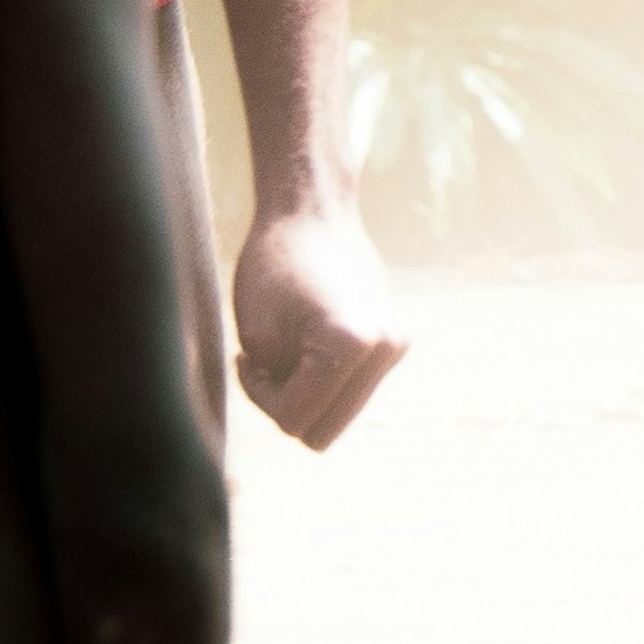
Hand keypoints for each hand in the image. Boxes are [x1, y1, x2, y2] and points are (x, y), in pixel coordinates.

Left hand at [233, 201, 407, 450]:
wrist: (313, 213)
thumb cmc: (273, 266)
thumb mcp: (257, 340)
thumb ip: (281, 393)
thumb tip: (303, 425)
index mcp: (350, 345)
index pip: (294, 421)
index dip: (261, 397)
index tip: (248, 358)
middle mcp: (385, 349)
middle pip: (324, 431)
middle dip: (288, 405)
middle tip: (268, 361)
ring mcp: (396, 346)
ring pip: (339, 415)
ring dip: (309, 394)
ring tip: (289, 349)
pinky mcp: (396, 342)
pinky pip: (351, 390)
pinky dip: (326, 380)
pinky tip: (310, 343)